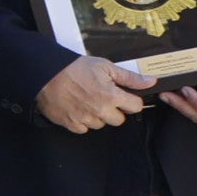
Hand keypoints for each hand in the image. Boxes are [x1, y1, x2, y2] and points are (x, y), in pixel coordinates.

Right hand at [35, 54, 156, 131]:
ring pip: (101, 124)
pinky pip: (84, 128)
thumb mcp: (105, 66)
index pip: (136, 107)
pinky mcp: (71, 124)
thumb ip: (130, 77)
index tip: (123, 96)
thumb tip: (151, 81)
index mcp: (111, 96)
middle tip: (103, 97)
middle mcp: (100, 111)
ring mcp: (85, 119)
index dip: (131, 100)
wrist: (45, 74)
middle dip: (114, 110)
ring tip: (87, 101)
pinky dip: (82, 121)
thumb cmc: (73, 68)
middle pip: (119, 120)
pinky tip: (77, 108)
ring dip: (98, 116)